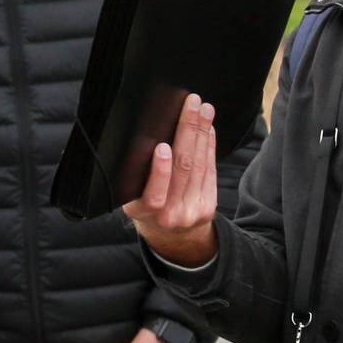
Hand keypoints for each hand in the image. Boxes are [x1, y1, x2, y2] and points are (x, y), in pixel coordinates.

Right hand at [124, 94, 220, 268]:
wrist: (171, 237)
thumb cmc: (145, 206)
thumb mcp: (132, 197)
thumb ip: (140, 177)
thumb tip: (151, 138)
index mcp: (143, 212)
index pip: (154, 192)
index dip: (160, 169)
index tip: (162, 145)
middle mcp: (169, 215)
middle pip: (183, 169)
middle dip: (188, 132)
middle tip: (191, 106)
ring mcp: (192, 212)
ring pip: (199, 167)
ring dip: (202, 134)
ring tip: (203, 111)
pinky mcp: (208, 208)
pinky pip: (210, 172)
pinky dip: (209, 147)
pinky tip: (207, 130)